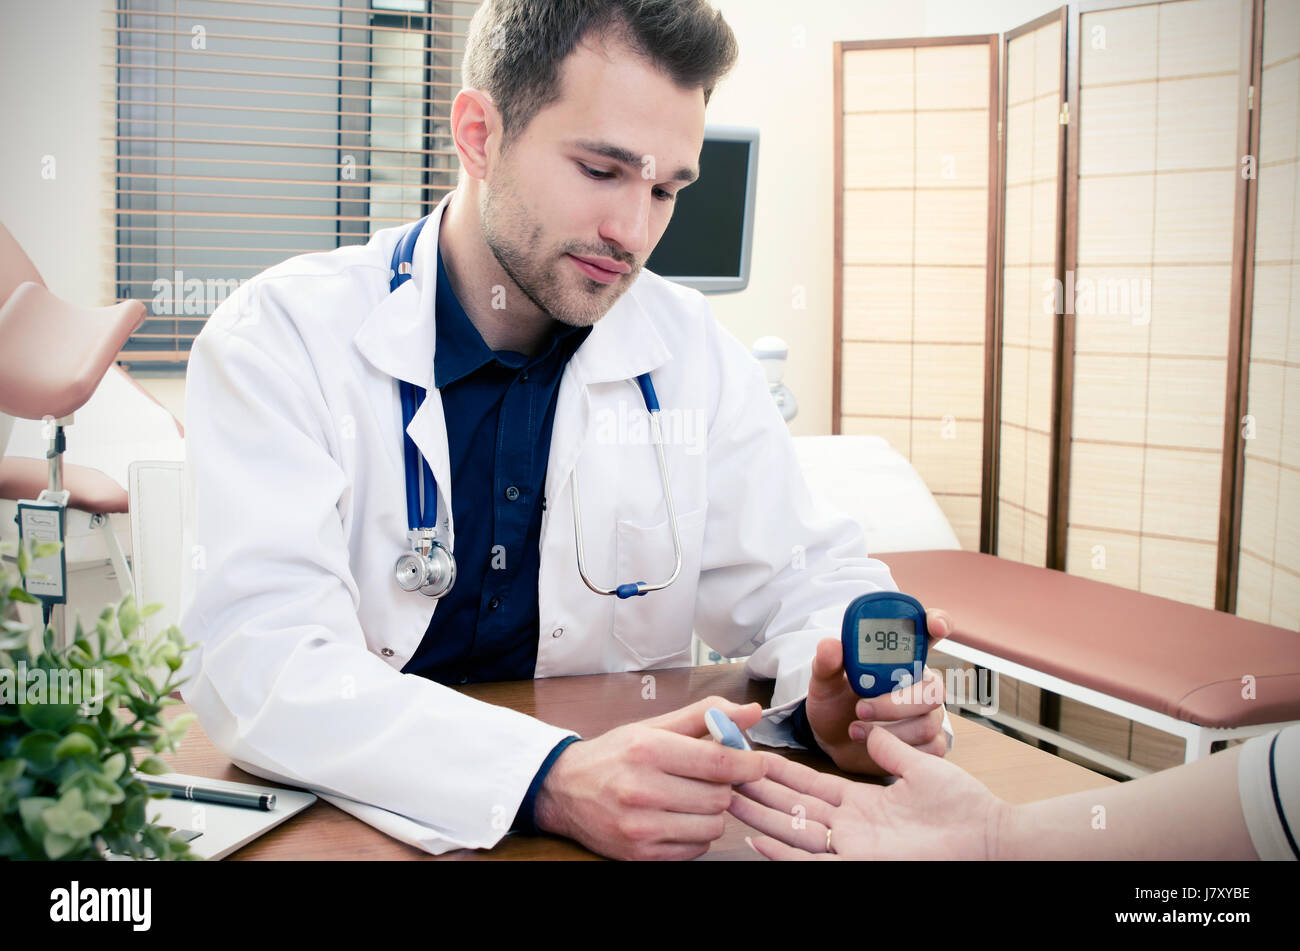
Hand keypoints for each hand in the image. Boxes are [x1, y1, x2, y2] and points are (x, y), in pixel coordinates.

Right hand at [534, 696, 765, 859]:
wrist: (564, 789)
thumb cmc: (614, 755)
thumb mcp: (654, 727)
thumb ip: (705, 716)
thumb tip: (752, 712)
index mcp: (649, 750)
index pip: (719, 762)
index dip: (748, 763)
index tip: (756, 762)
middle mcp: (642, 789)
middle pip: (719, 796)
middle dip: (723, 786)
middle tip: (708, 778)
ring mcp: (640, 826)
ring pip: (712, 825)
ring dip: (712, 812)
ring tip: (692, 798)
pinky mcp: (640, 854)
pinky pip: (695, 849)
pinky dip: (696, 835)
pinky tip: (679, 818)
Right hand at [729, 726, 1007, 859]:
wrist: (992, 837)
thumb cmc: (966, 807)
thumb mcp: (921, 767)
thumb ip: (891, 750)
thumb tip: (867, 730)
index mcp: (864, 804)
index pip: (811, 787)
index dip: (783, 774)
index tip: (755, 758)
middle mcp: (852, 828)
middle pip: (793, 808)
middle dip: (759, 794)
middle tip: (725, 778)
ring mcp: (854, 848)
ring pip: (795, 832)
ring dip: (761, 818)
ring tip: (729, 802)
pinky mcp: (860, 864)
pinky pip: (812, 861)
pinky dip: (783, 853)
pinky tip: (756, 840)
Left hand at [804, 607, 952, 774]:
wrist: (834, 741)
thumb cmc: (835, 704)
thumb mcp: (824, 682)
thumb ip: (827, 663)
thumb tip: (830, 645)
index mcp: (900, 659)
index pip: (928, 633)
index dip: (938, 623)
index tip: (933, 625)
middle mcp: (920, 684)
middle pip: (933, 688)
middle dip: (897, 701)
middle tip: (861, 708)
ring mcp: (928, 715)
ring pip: (927, 722)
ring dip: (890, 729)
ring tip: (855, 729)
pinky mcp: (928, 744)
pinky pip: (928, 748)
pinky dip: (898, 751)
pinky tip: (875, 748)